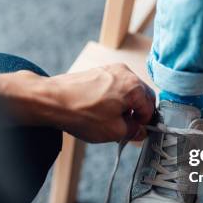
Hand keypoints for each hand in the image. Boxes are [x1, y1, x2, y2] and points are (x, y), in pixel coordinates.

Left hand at [0, 64, 154, 142]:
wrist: (51, 100)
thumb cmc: (81, 113)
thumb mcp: (114, 131)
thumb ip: (133, 131)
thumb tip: (139, 130)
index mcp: (134, 86)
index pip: (150, 107)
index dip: (145, 123)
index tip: (137, 132)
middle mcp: (125, 73)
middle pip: (141, 96)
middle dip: (136, 113)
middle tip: (125, 129)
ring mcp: (110, 70)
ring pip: (127, 91)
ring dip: (124, 106)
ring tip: (110, 121)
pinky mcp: (97, 72)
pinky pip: (114, 86)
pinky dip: (112, 99)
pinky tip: (100, 112)